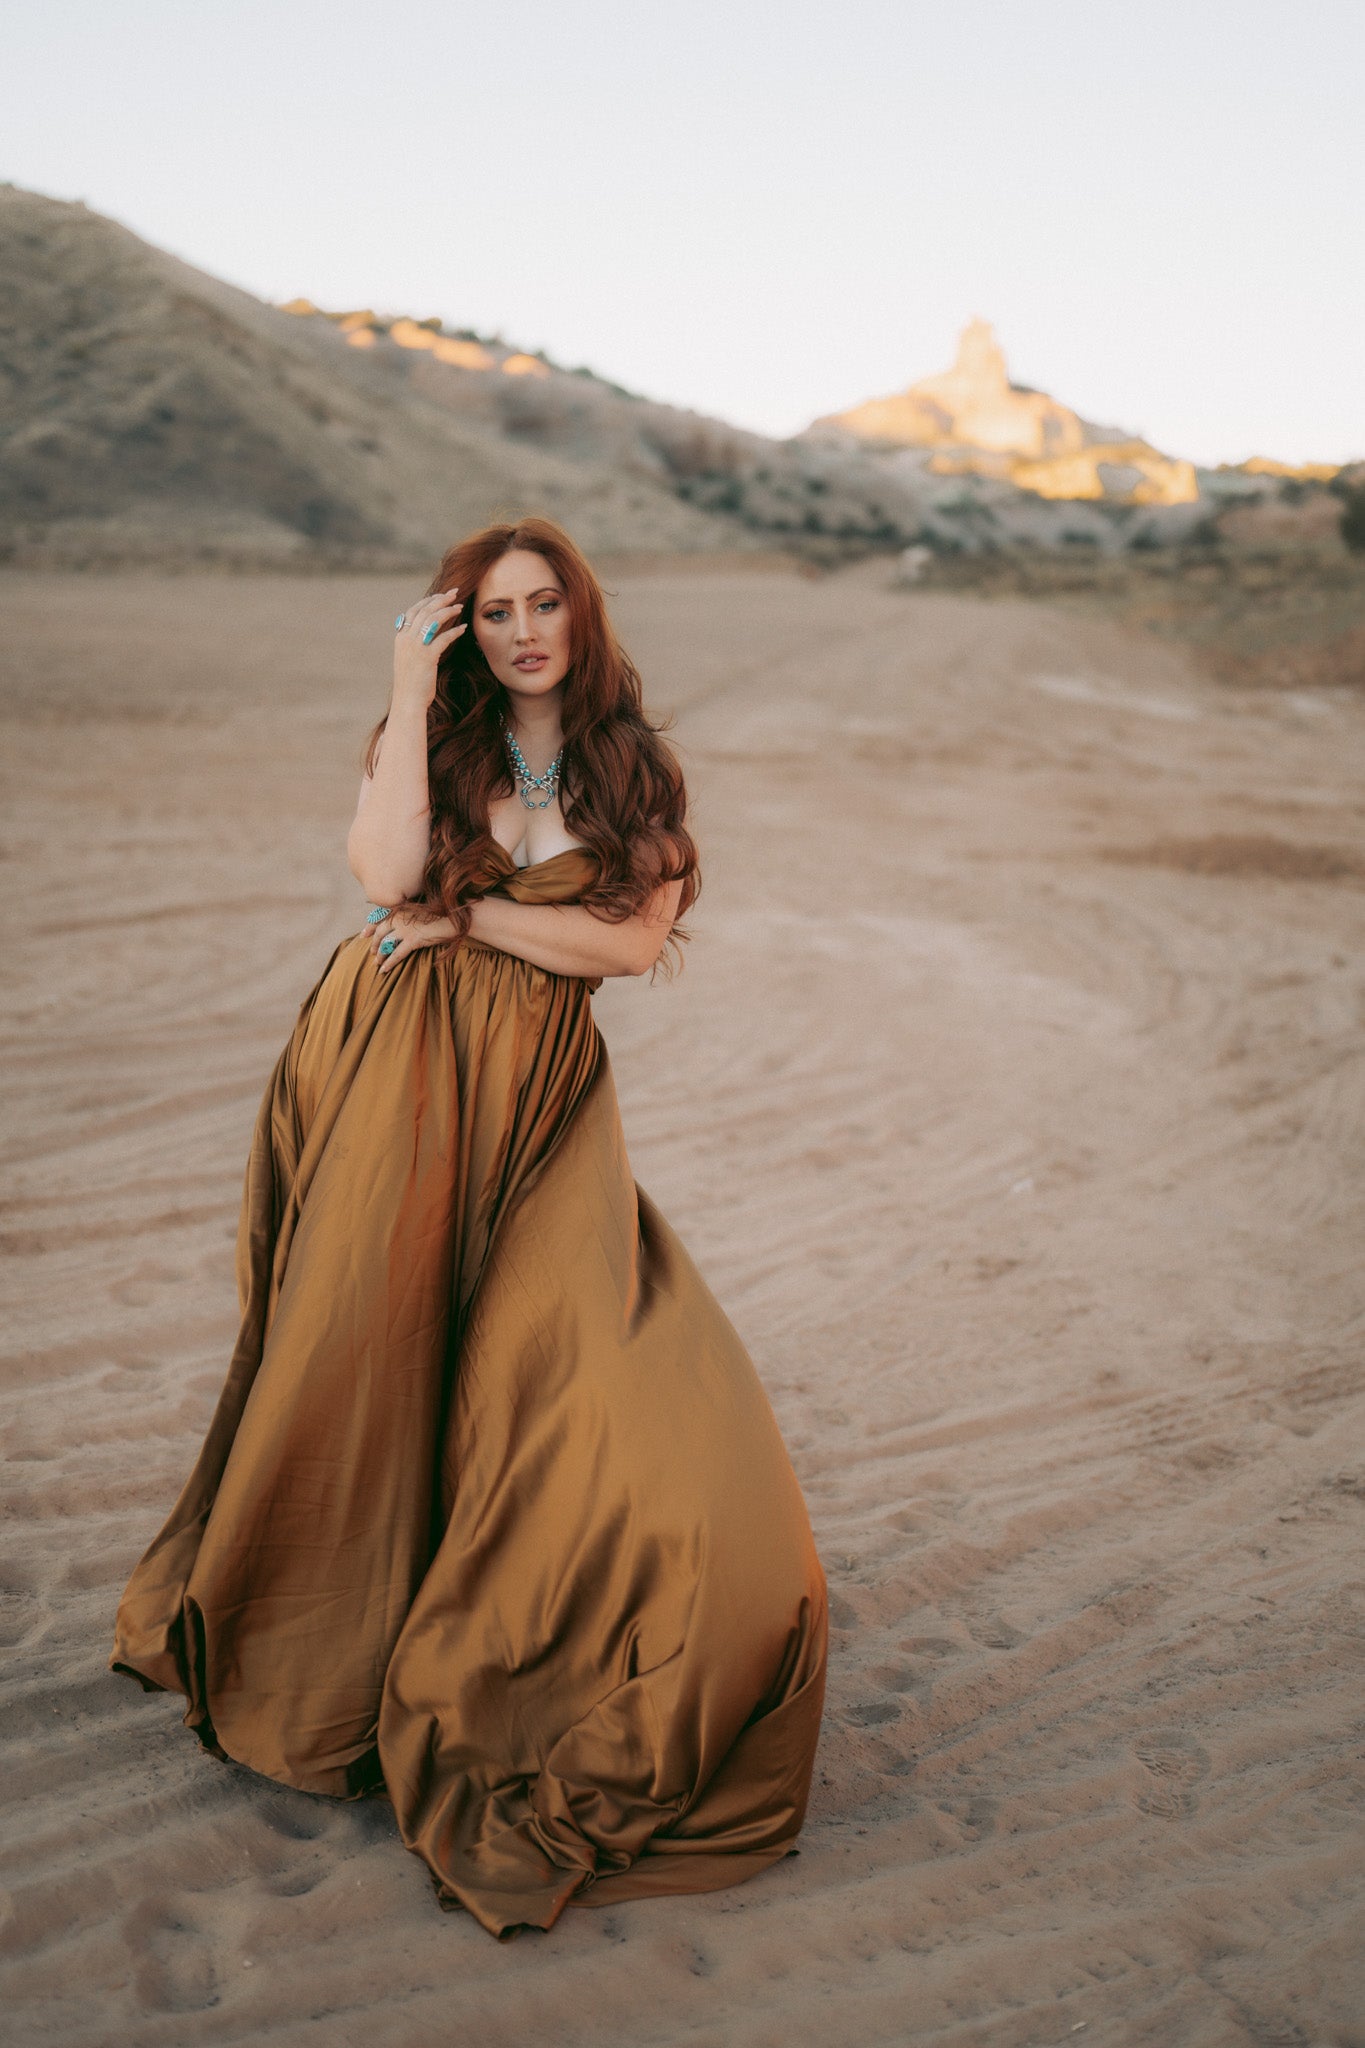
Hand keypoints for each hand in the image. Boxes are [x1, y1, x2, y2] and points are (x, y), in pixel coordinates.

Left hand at [367, 905, 459, 973]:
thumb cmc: (444, 913)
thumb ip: (411, 914)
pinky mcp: (413, 939)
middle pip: (380, 931)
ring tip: (377, 963)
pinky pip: (396, 954)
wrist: (455, 917)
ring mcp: (405, 928)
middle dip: (374, 943)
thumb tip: (405, 922)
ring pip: (386, 943)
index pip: (379, 916)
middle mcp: (400, 916)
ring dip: (380, 954)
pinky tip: (384, 970)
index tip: (364, 934)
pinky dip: (389, 963)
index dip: (370, 926)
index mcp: (401, 907)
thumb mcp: (424, 909)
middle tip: (371, 952)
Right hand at [392, 588, 465, 712]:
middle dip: (440, 599)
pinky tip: (463, 627)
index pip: (413, 610)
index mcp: (400, 637)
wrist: (408, 700)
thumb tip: (425, 633)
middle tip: (454, 592)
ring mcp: (415, 647)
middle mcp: (406, 639)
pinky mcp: (427, 657)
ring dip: (448, 610)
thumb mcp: (408, 658)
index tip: (440, 595)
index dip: (428, 601)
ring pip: (433, 620)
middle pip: (424, 610)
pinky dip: (455, 631)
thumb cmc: (411, 682)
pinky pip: (443, 638)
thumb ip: (413, 643)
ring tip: (460, 606)